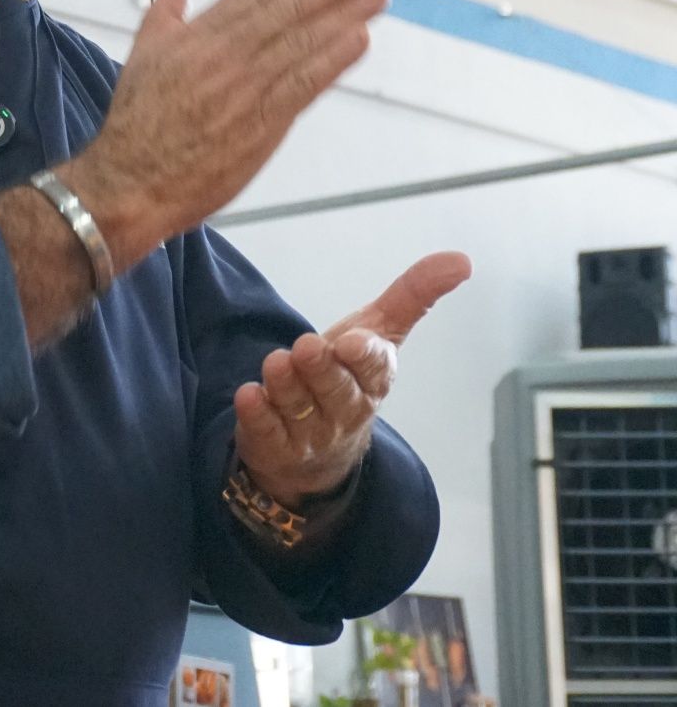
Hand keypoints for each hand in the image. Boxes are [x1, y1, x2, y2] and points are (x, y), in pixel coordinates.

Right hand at [64, 0, 386, 267]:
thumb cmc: (136, 123)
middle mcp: (225, 56)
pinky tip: (359, 39)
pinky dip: (333, 60)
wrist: (131, 181)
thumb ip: (165, 10)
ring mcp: (245, 90)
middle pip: (288, 9)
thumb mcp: (143, 53)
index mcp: (198, 36)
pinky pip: (304, 85)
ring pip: (302, 42)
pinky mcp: (261, 126)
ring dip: (344, 14)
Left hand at [232, 251, 471, 505]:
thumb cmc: (349, 374)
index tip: (353, 343)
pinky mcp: (274, 446)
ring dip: (286, 386)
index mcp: (374, 380)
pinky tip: (249, 395)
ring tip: (276, 363)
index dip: (365, 357)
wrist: (317, 452)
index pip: (375, 369)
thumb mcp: (379, 331)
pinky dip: (257, 414)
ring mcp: (310, 433)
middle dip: (323, 370)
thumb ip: (414, 294)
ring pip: (298, 409)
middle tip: (306, 348)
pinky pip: (266, 431)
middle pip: (335, 390)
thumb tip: (463, 259)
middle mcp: (345, 410)